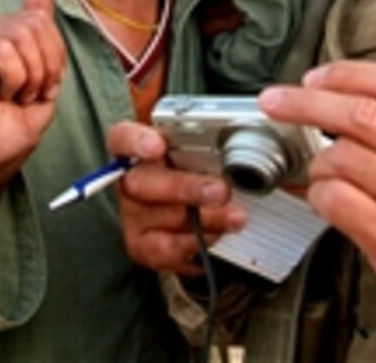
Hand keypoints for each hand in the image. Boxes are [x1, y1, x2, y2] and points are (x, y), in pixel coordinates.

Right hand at [0, 0, 64, 190]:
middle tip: (32, 92)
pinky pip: (2, 52)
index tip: (46, 81)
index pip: (39, 18)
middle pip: (32, 24)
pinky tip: (2, 95)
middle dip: (45, 64)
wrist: (3, 151)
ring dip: (31, 75)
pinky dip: (14, 79)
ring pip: (19, 36)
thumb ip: (40, 27)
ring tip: (18, 95)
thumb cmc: (22, 114)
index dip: (54, 52)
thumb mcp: (44, 66)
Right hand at [108, 122, 246, 275]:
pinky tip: (216, 235)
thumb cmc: (194, 170)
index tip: (157, 146)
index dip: (136, 141)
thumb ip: (212, 137)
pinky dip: (197, 243)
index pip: (123, 138)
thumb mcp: (199, 146)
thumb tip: (252, 127)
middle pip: (143, 182)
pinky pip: (167, 249)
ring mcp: (133, 215)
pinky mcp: (142, 245)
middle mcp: (130, 181)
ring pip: (163, 217)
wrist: (191, 209)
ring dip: (206, 218)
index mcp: (139, 148)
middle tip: (220, 191)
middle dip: (186, 188)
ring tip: (234, 216)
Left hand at [257, 60, 375, 329]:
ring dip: (316, 162)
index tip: (314, 77)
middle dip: (306, 103)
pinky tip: (326, 199)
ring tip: (322, 173)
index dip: (346, 74)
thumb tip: (332, 101)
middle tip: (275, 101)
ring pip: (341, 157)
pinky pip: (335, 200)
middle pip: (360, 114)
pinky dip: (317, 195)